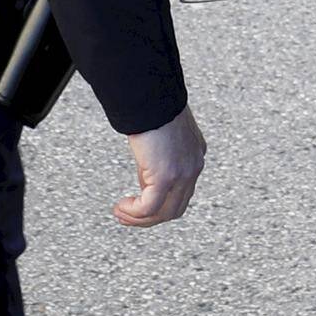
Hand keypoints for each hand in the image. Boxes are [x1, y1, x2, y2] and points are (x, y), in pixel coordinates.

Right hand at [113, 112, 206, 227]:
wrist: (153, 96)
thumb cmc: (153, 106)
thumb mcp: (161, 136)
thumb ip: (159, 157)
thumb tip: (146, 179)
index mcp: (195, 156)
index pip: (182, 191)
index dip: (159, 201)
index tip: (138, 200)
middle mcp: (193, 167)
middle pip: (175, 208)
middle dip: (149, 218)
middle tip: (127, 216)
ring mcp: (183, 174)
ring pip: (165, 213)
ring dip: (140, 219)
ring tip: (121, 214)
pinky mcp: (166, 176)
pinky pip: (150, 208)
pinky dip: (134, 213)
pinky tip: (121, 207)